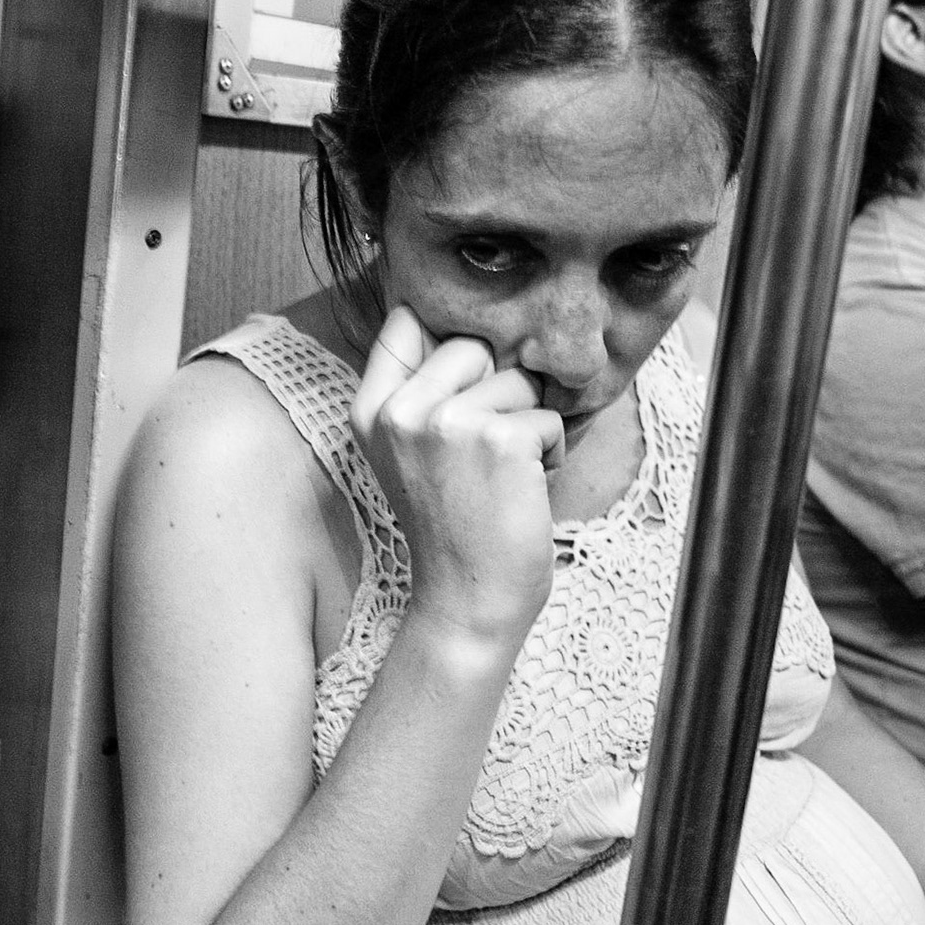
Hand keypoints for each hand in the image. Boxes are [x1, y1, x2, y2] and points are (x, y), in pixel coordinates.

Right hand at [352, 305, 564, 641]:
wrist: (467, 604)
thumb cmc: (454, 529)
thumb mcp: (411, 453)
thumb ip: (423, 391)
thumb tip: (472, 327)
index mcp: (372, 410)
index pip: (404, 320)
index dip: (446, 336)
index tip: (462, 374)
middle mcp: (400, 411)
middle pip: (472, 344)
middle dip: (498, 389)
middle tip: (488, 449)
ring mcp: (446, 423)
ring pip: (518, 379)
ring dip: (529, 424)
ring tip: (505, 474)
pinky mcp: (497, 441)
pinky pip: (548, 417)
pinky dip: (552, 452)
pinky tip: (525, 489)